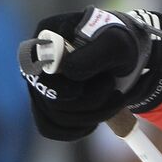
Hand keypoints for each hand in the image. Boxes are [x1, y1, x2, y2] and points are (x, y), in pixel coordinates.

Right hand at [18, 7, 161, 140]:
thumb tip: (68, 72)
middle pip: (48, 97)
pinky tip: (96, 119)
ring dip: (91, 116)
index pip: (36, 67)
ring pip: (54, 116)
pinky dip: (77, 129)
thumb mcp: (117, 44)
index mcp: (48, 33)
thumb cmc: (121, 43)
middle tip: (111, 87)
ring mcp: (40, 83)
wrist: (126, 55)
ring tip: (115, 99)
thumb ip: (93, 55)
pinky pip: (52, 128)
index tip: (78, 91)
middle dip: (88, 101)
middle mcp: (37, 60)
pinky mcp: (47, 103)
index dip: (56, 87)